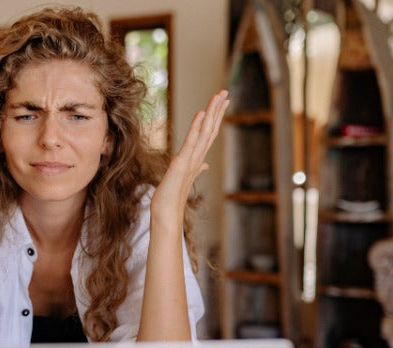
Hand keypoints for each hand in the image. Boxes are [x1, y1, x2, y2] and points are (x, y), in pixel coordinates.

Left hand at [151, 90, 228, 226]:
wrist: (166, 211)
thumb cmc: (172, 196)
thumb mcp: (184, 177)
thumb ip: (196, 168)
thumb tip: (205, 165)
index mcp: (197, 158)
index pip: (209, 133)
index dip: (216, 117)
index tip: (222, 102)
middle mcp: (198, 157)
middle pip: (211, 129)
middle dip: (218, 110)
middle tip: (225, 92)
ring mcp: (192, 160)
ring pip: (205, 132)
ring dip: (212, 113)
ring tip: (218, 96)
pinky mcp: (182, 163)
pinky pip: (191, 141)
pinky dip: (196, 127)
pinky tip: (201, 114)